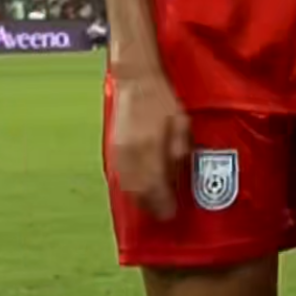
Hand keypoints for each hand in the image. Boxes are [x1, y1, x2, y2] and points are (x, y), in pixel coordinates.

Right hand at [110, 72, 190, 219]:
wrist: (135, 82)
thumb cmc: (163, 100)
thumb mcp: (182, 124)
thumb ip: (180, 152)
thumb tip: (178, 176)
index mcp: (151, 148)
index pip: (155, 187)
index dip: (163, 204)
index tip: (172, 214)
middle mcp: (132, 154)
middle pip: (139, 193)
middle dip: (151, 207)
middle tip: (163, 213)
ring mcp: (119, 152)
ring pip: (127, 188)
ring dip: (139, 200)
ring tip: (152, 205)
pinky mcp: (112, 149)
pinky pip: (120, 178)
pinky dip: (130, 189)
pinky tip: (139, 190)